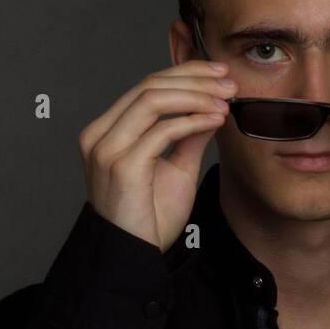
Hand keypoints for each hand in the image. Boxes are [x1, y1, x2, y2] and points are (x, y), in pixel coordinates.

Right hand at [78, 60, 238, 250]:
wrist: (135, 256)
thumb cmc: (150, 219)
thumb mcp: (176, 169)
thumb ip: (188, 137)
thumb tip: (211, 107)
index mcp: (107, 131)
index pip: (146, 86)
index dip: (185, 73)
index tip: (218, 73)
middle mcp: (100, 135)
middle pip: (149, 85)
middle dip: (194, 79)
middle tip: (229, 83)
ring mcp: (106, 149)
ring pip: (152, 100)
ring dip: (195, 96)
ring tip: (225, 101)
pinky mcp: (121, 165)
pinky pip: (161, 131)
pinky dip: (192, 121)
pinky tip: (216, 120)